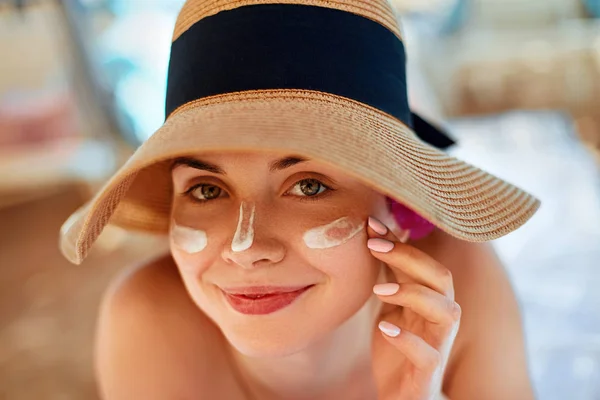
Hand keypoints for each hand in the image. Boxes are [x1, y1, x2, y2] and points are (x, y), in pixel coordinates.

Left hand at [367, 216, 459, 399]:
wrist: (399, 394)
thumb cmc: (396, 348)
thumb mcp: (390, 306)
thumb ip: (390, 276)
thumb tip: (376, 235)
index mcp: (429, 300)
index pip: (424, 263)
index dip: (400, 242)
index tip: (371, 225)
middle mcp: (439, 319)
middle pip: (442, 278)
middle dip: (410, 257)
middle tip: (374, 246)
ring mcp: (437, 346)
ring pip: (448, 312)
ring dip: (414, 294)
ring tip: (380, 288)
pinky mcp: (427, 374)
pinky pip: (429, 356)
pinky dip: (407, 338)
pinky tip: (385, 327)